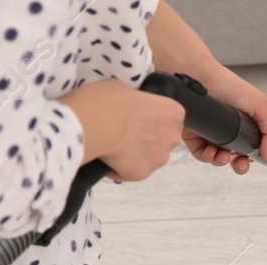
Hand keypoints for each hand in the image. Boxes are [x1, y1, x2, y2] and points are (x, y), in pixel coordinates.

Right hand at [58, 79, 183, 180]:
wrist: (93, 122)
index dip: (150, 118)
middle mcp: (172, 137)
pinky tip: (107, 156)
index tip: (136, 117)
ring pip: (148, 158)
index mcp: (173, 112)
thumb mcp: (125, 88)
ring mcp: (159, 158)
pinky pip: (131, 172)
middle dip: (145, 138)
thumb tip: (129, 108)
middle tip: (124, 131)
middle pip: (161, 140)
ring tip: (113, 145)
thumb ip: (136, 101)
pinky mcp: (142, 174)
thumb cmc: (108, 99)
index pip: (168, 118)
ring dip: (134, 154)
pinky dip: (119, 168)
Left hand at [185, 63, 266, 174]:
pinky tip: (210, 151)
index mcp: (244, 125)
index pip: (250, 149)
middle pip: (235, 159)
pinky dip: (207, 157)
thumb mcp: (260, 105)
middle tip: (239, 162)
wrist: (201, 79)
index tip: (251, 159)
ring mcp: (211, 135)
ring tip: (222, 154)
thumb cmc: (228, 86)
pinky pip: (201, 155)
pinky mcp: (195, 136)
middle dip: (239, 166)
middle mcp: (228, 131)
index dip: (252, 158)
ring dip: (222, 161)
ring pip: (218, 159)